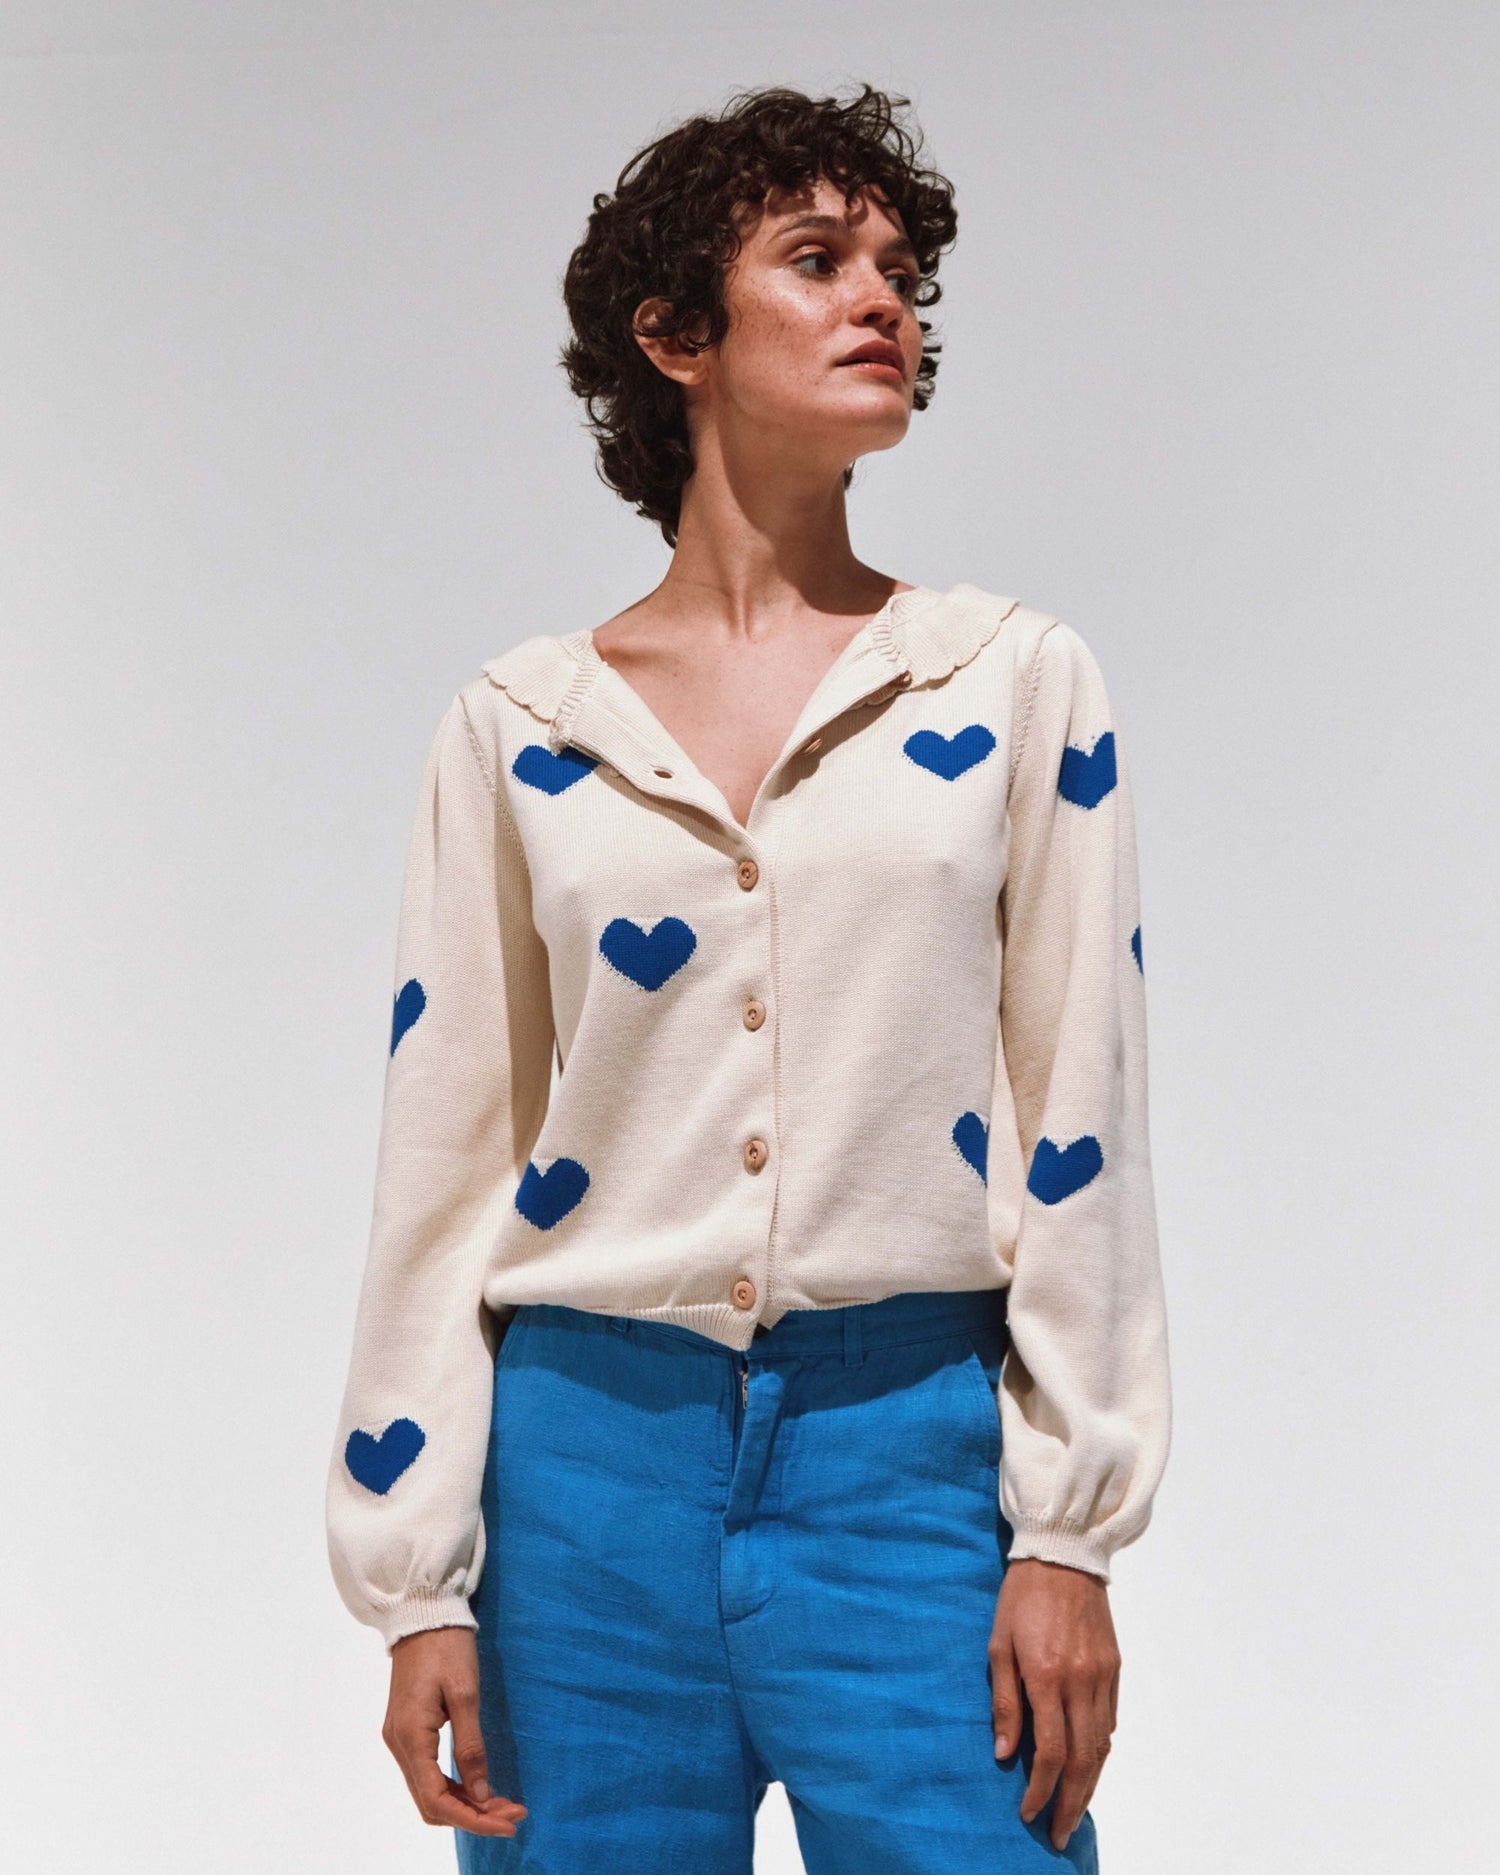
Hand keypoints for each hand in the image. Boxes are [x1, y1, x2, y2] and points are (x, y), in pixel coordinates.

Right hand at [383, 1626, 527, 1836]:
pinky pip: (426, 1773)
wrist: (424, 1614)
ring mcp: (399, 1738)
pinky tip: (479, 1786)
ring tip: (503, 1803)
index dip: (473, 1819)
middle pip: (431, 1803)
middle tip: (513, 1813)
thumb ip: (471, 1747)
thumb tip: (482, 1796)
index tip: (509, 1822)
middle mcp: (398, 1745)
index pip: (437, 1800)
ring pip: (429, 1791)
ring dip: (465, 1803)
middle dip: (473, 1815)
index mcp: (410, 1737)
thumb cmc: (447, 1647)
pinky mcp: (407, 1730)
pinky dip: (453, 1786)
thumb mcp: (466, 1694)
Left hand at [988, 1557, 1119, 1851]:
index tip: (1029, 1813)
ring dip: (1089, 1785)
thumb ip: (1003, 1701)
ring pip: (1102, 1746)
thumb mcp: (998, 1645)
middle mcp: (1080, 1681)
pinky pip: (1110, 1721)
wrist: (1062, 1555)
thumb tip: (1003, 1753)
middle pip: (1082, 1760)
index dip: (1040, 1790)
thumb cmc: (1021, 1598)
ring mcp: (1102, 1675)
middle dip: (1070, 1803)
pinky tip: (1088, 1765)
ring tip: (1075, 1810)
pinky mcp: (1114, 1667)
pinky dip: (1100, 1750)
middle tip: (1059, 1833)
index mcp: (1046, 1676)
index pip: (1049, 1752)